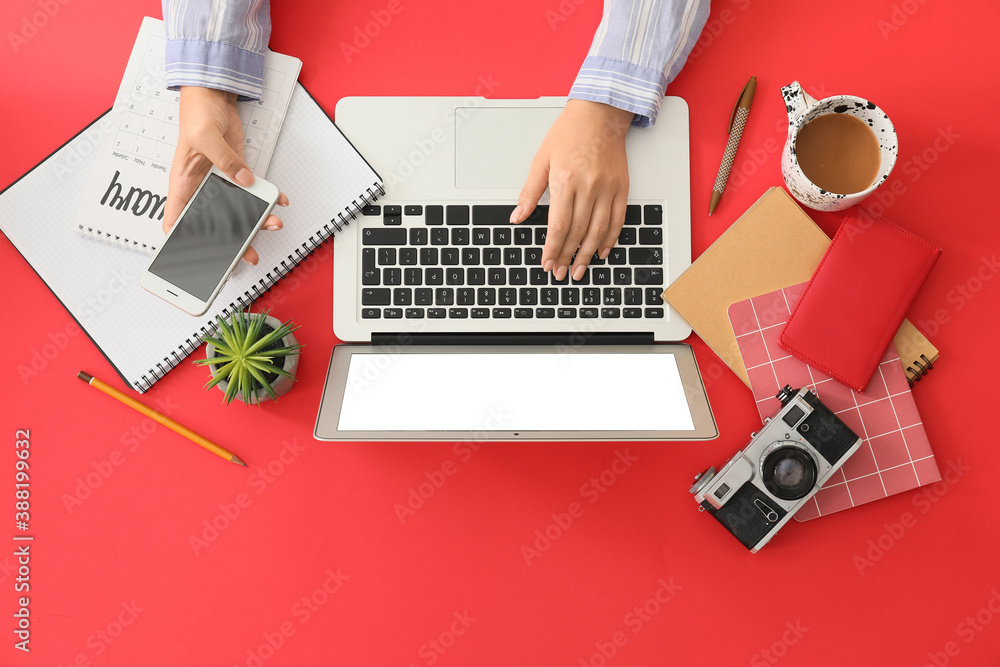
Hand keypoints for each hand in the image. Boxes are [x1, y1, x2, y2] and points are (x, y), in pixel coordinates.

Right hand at [164, 86, 287, 264]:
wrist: (213, 97)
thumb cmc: (196, 114)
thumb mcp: (205, 138)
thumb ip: (225, 162)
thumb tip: (244, 180)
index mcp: (183, 184)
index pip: (177, 219)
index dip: (183, 240)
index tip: (198, 257)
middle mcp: (202, 187)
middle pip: (215, 222)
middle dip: (232, 239)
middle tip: (247, 254)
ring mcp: (221, 181)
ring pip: (238, 209)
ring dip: (256, 219)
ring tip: (272, 224)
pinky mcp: (237, 172)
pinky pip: (253, 190)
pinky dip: (268, 196)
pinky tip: (279, 200)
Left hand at [511, 100, 632, 280]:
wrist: (599, 114)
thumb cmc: (569, 133)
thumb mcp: (541, 160)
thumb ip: (530, 192)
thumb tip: (517, 216)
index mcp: (565, 181)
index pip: (558, 226)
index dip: (552, 249)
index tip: (546, 262)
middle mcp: (588, 187)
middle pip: (577, 233)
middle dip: (566, 257)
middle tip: (559, 273)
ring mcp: (607, 188)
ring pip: (598, 231)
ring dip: (587, 254)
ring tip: (578, 270)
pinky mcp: (621, 188)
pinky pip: (618, 220)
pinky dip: (610, 238)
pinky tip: (602, 251)